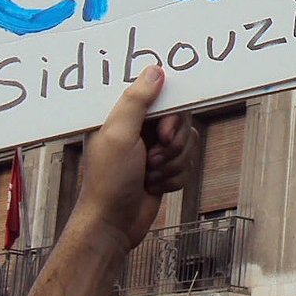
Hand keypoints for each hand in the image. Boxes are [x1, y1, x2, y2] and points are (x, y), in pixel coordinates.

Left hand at [73, 67, 196, 249]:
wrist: (113, 225)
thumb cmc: (108, 181)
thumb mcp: (119, 135)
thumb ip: (136, 101)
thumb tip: (155, 70)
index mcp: (123, 115)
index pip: (160, 97)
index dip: (169, 117)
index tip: (162, 134)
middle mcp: (139, 129)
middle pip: (180, 121)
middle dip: (172, 146)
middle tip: (153, 159)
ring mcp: (152, 150)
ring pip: (186, 144)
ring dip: (172, 165)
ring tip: (149, 176)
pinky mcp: (163, 170)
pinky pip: (187, 165)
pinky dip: (174, 179)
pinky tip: (154, 187)